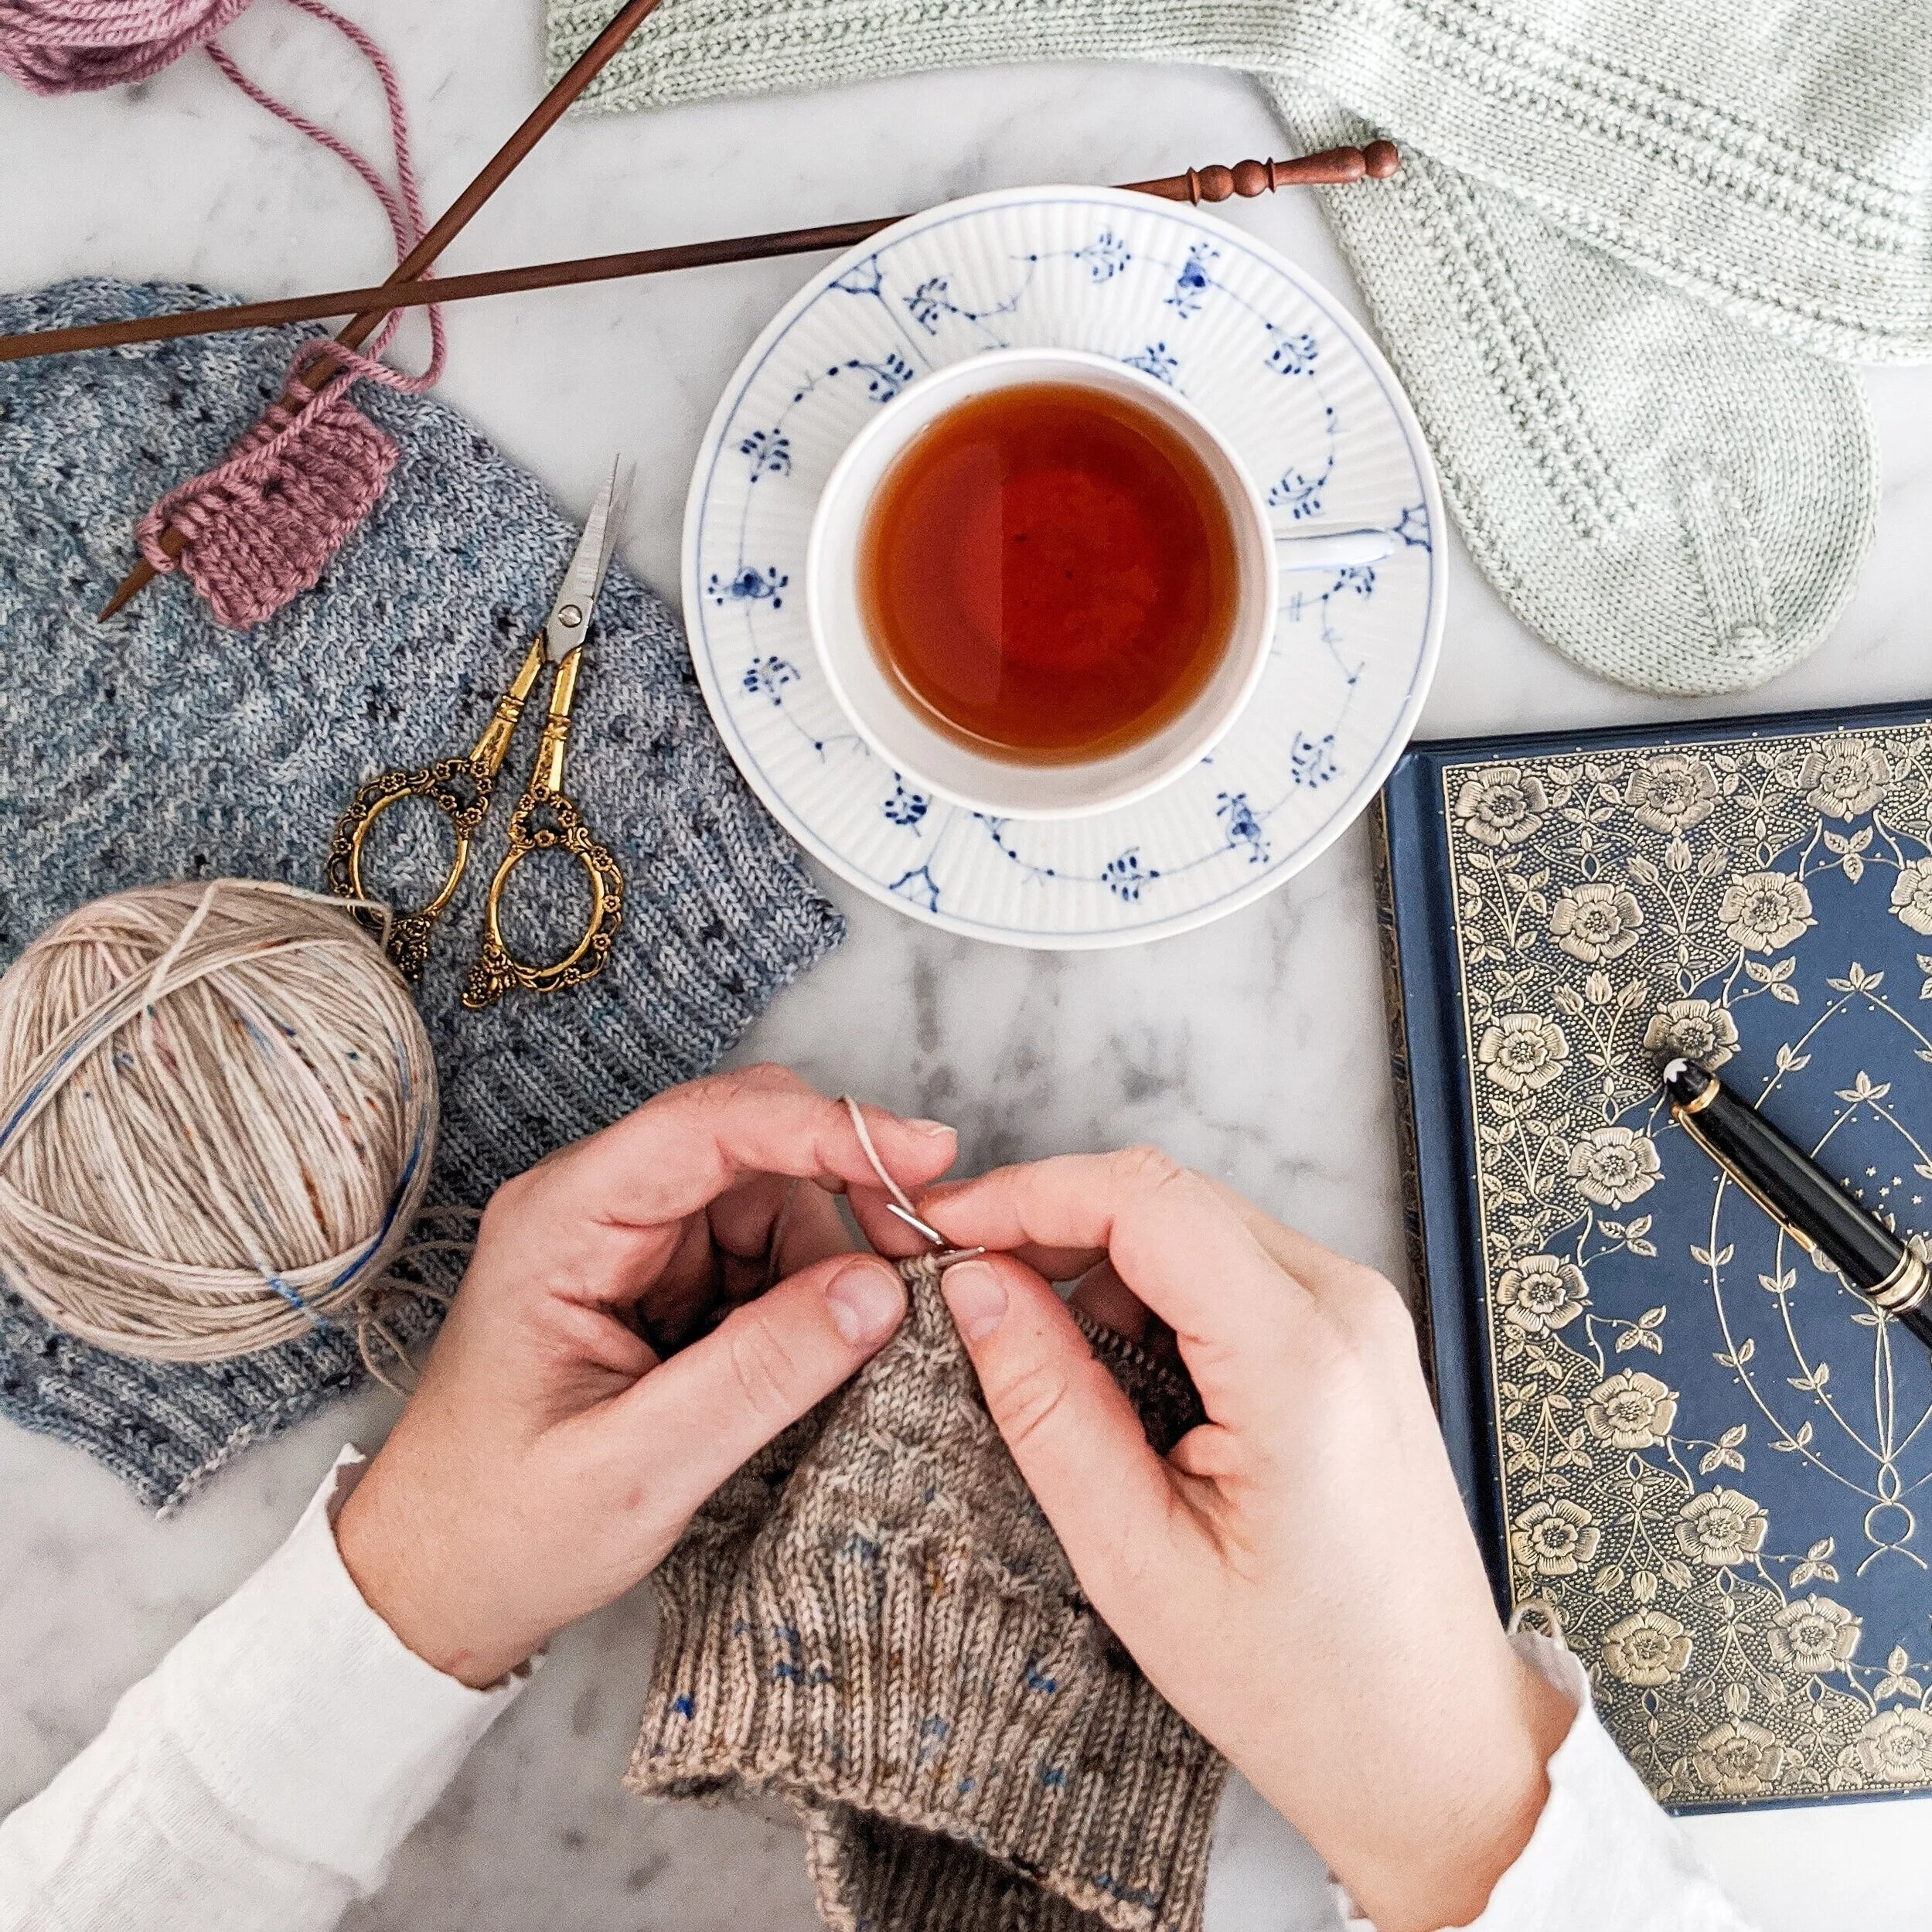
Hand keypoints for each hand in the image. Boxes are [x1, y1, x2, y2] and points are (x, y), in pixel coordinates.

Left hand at [334, 1066, 955, 1688]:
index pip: (707, 1127)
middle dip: (842, 1196)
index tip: (928, 1154)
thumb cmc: (504, 1529)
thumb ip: (759, 1375)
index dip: (825, 1128)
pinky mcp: (660, 1281)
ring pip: (773, 1200)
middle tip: (914, 1273)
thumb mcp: (639, 1467)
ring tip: (835, 1359)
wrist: (438, 1583)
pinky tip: (805, 1360)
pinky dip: (806, 1296)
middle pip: (753, 1148)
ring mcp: (631, 1241)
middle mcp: (596, 1207)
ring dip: (827, 1263)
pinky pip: (763, 1253)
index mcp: (562, 1223)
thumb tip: (879, 1290)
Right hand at [900, 1152, 1573, 1931]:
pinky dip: (1158, 1302)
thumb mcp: (1138, 1560)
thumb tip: (975, 1285)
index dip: (1027, 1194)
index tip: (942, 1229)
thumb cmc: (1302, 1683)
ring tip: (1067, 1386)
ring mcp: (1361, 1315)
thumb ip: (1050, 1404)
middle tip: (969, 1298)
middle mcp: (1347, 1306)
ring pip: (1194, 1226)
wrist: (1435, 1742)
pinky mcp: (1354, 1337)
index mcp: (1301, 1357)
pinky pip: (1231, 1269)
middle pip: (1168, 1197)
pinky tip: (1135, 1394)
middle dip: (1055, 1229)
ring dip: (1107, 1273)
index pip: (1144, 1200)